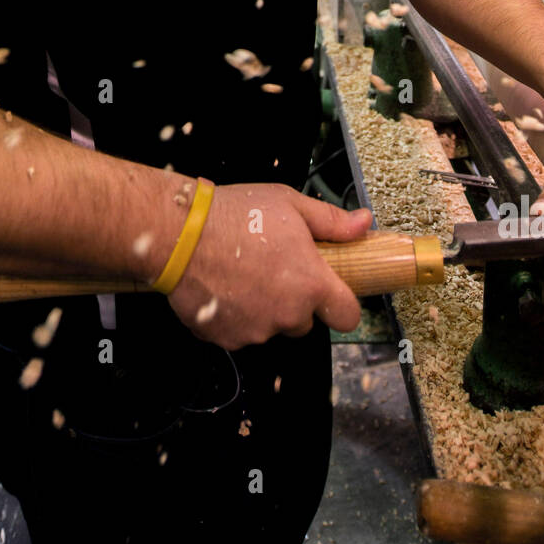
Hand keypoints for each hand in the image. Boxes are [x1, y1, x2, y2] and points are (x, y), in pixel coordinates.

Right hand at [167, 184, 367, 348]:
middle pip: (304, 321)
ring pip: (271, 326)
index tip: (332, 294)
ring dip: (263, 308)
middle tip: (273, 268)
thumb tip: (363, 224)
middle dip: (294, 300)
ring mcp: (255, 331)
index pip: (347, 316)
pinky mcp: (226, 338)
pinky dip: (235, 315)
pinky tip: (224, 286)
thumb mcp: (290, 205)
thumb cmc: (234, 215)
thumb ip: (331, 221)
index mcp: (311, 284)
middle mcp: (287, 314)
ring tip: (243, 273)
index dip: (341, 305)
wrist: (180, 235)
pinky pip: (240, 332)